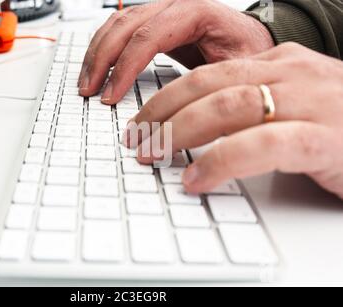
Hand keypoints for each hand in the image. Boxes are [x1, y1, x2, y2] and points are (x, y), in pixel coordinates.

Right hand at [78, 0, 273, 103]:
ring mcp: (163, 11)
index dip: (124, 68)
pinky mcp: (157, 23)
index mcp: (196, 11)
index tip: (110, 95)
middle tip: (89, 90)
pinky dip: (105, 48)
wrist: (252, 39)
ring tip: (87, 81)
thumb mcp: (236, 69)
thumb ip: (205, 83)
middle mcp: (175, 5)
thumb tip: (172, 108)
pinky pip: (122, 29)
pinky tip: (98, 67)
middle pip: (125, 26)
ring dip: (97, 52)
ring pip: (118, 23)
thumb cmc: (248, 52)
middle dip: (102, 60)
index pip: (147, 37)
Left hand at [125, 43, 342, 199]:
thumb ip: (249, 108)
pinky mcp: (326, 137)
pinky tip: (197, 180)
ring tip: (154, 157)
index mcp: (280, 64)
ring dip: (181, 133)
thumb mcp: (291, 104)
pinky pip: (262, 145)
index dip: (166, 98)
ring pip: (228, 106)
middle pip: (209, 85)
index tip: (140, 121)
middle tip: (136, 140)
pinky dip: (222, 162)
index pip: (207, 72)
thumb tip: (196, 127)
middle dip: (163, 113)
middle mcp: (292, 74)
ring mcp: (311, 101)